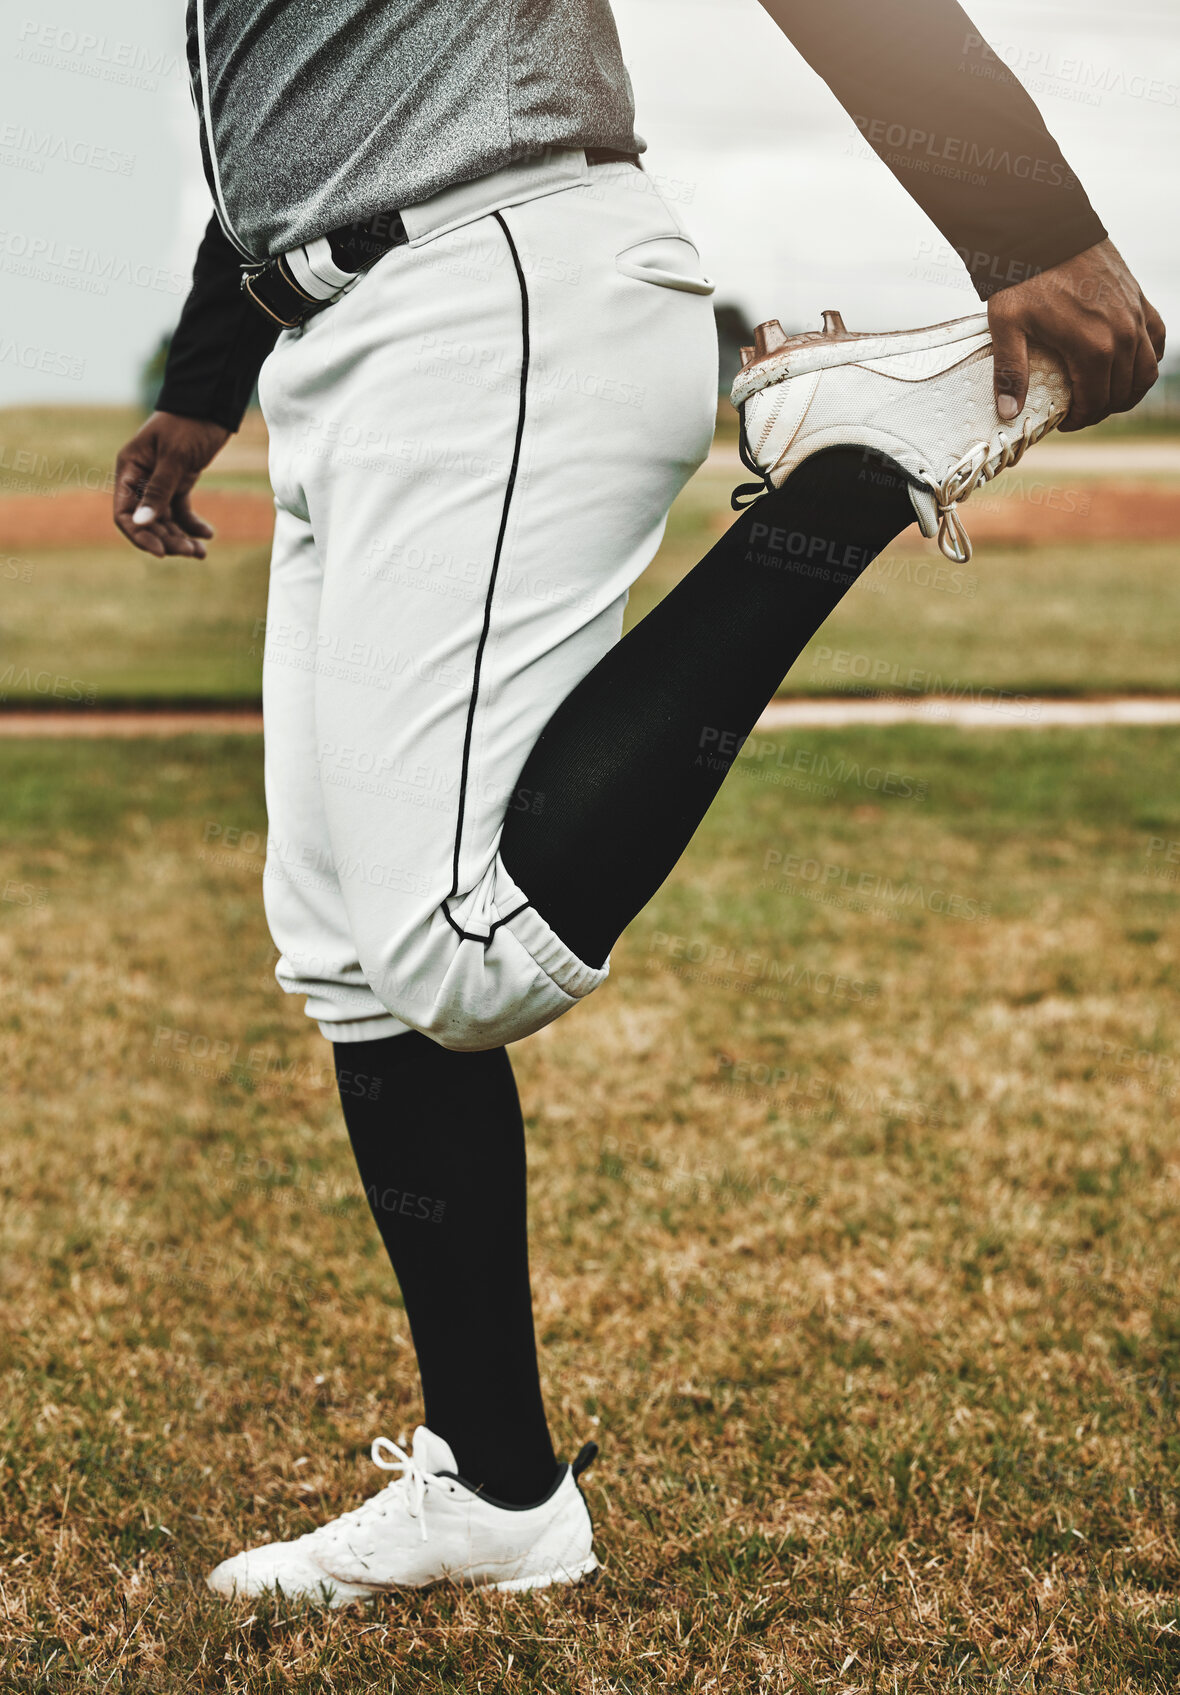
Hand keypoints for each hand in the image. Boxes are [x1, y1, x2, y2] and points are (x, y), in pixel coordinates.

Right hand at [113, 412, 230, 556]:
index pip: (124, 512)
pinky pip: (182, 511)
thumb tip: (141, 523)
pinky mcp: (179, 482)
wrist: (211, 405)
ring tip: (200, 552)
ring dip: (180, 537)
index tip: (161, 551)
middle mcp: (140, 478)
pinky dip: (192, 524)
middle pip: (147, 521)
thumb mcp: (174, 458)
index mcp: (129, 469)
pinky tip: (207, 535)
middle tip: (190, 552)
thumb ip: (158, 491)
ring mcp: (160, 482)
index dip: (139, 535)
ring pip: (165, 519)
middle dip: (167, 539)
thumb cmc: (188, 424)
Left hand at [987, 238, 1164, 432]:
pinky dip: (1147, 358)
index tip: (1064, 422)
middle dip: (1101, 409)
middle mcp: (1123, 335)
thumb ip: (1010, 371)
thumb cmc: (1024, 276)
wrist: (1048, 228)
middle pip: (1122, 392)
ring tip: (1104, 397)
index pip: (1096, 402)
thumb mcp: (1007, 325)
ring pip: (1146, 371)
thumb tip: (1009, 413)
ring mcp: (1135, 316)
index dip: (1080, 420)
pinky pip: (1157, 338)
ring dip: (1128, 391)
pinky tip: (1127, 365)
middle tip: (1080, 411)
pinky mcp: (1138, 300)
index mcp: (1094, 348)